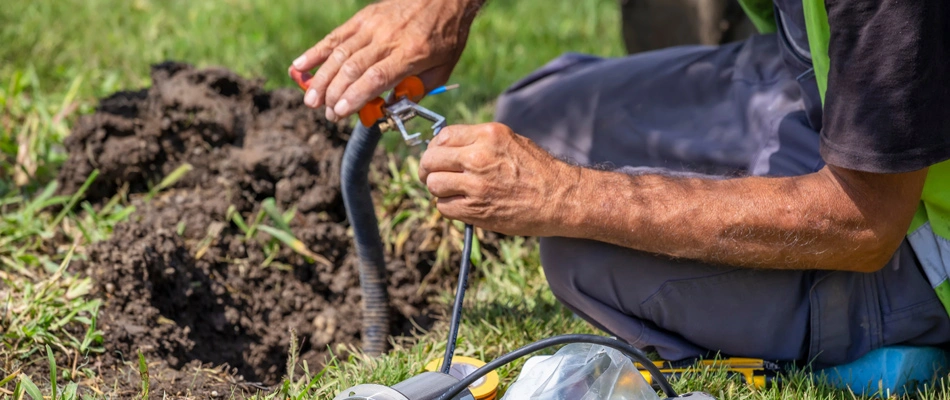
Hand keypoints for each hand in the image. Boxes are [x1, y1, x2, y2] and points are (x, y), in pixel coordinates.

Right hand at [290, 0, 480, 120]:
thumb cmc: (446, 36)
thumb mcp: (442, 68)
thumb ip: (417, 90)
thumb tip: (391, 107)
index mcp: (410, 54)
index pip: (375, 78)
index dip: (354, 96)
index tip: (340, 113)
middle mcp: (387, 39)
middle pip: (353, 69)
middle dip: (335, 95)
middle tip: (327, 114)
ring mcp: (373, 26)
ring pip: (340, 54)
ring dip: (321, 79)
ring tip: (310, 100)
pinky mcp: (364, 17)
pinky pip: (336, 36)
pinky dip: (316, 52)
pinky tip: (299, 66)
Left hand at [419, 123, 580, 235]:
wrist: (560, 199)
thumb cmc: (539, 170)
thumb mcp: (511, 141)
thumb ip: (480, 141)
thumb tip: (450, 146)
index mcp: (488, 135)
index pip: (443, 136)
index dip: (434, 148)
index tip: (436, 156)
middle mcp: (479, 157)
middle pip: (431, 160)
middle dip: (427, 169)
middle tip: (431, 176)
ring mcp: (476, 184)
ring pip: (434, 184)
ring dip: (439, 189)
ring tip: (451, 192)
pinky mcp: (476, 209)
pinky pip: (444, 207)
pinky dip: (448, 207)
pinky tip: (462, 205)